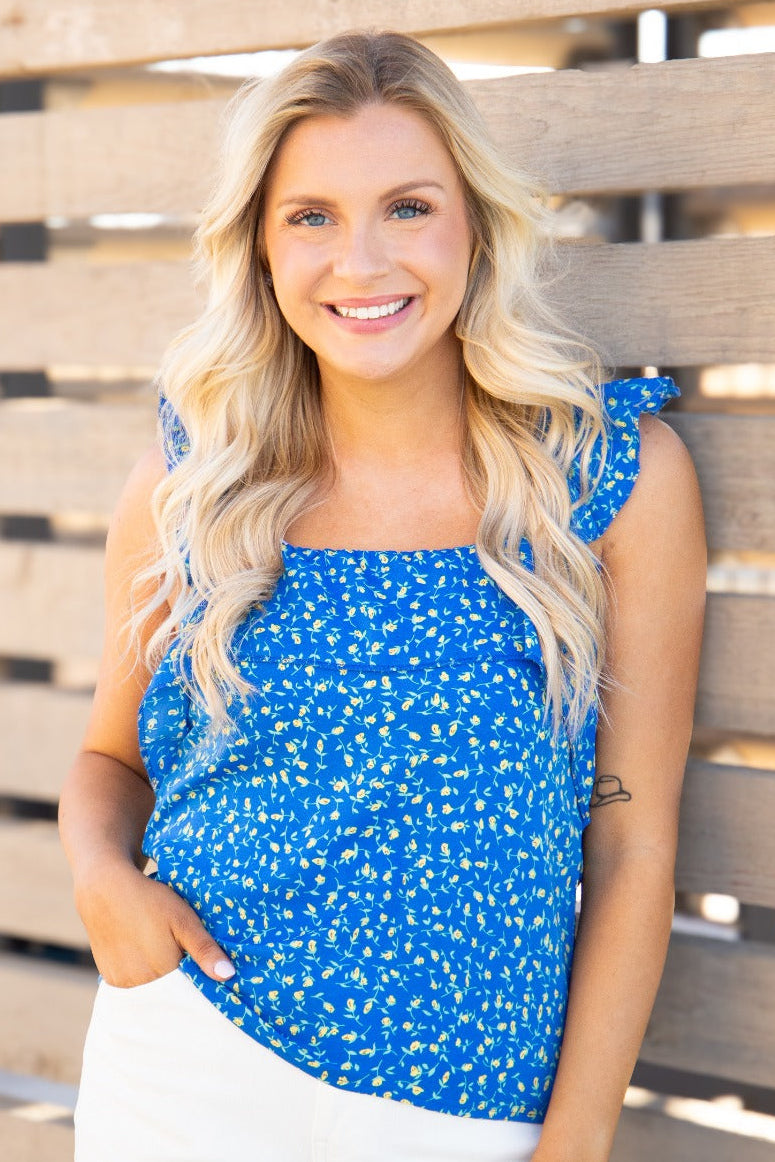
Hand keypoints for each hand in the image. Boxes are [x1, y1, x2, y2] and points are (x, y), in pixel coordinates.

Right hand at [74, 857, 234, 987]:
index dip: (200, 981)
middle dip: (181, 983)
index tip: (209, 971)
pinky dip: (144, 978)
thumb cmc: (150, 902)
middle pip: (168, 994)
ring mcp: (122, 983)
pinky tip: (149, 958)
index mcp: (163, 972)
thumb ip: (205, 949)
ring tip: (166, 954)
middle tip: (186, 958)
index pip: (189, 990)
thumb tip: (228, 976)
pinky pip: (133, 986)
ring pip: (151, 991)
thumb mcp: (184, 920)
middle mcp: (140, 984)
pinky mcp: (109, 978)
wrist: (105, 889)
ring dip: (161, 981)